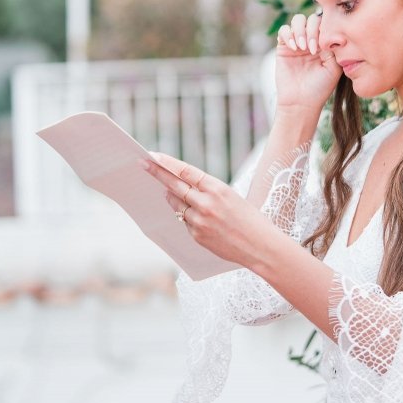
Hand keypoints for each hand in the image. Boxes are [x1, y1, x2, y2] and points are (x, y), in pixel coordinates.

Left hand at [142, 152, 274, 268]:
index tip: (154, 156)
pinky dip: (186, 216)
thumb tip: (179, 186)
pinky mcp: (197, 235)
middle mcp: (206, 203)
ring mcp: (199, 220)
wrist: (260, 246)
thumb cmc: (249, 218)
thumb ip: (206, 190)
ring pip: (176, 204)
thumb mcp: (231, 196)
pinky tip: (197, 217)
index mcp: (217, 188)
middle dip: (156, 173)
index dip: (167, 162)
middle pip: (174, 184)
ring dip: (171, 196)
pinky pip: (184, 221)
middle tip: (142, 164)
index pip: (185, 171)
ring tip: (168, 191)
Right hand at [274, 11, 340, 111]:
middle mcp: (311, 40)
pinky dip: (288, 35)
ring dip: (300, 31)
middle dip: (311, 30)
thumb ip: (334, 47)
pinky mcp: (283, 47)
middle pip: (311, 19)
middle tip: (311, 49)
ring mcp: (296, 43)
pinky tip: (294, 48)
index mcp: (325, 44)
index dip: (323, 30)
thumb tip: (329, 31)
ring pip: (297, 21)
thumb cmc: (320, 87)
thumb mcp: (334, 67)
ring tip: (302, 47)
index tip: (321, 49)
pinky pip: (284, 30)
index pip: (325, 24)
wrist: (301, 101)